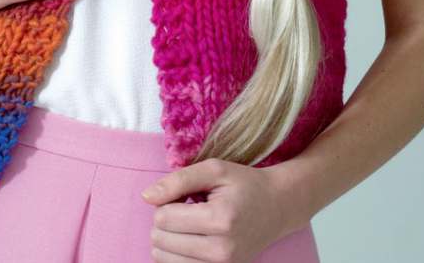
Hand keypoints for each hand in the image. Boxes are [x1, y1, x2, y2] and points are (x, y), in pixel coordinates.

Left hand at [141, 158, 302, 262]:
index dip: (166, 202)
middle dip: (164, 221)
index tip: (183, 195)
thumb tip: (147, 197)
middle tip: (186, 208)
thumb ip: (179, 180)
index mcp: (220, 220)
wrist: (276, 208)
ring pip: (165, 260)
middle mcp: (221, 250)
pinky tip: (189, 240)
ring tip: (188, 224)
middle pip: (161, 241)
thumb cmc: (244, 184)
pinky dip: (175, 255)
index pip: (164, 218)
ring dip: (168, 239)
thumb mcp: (214, 169)